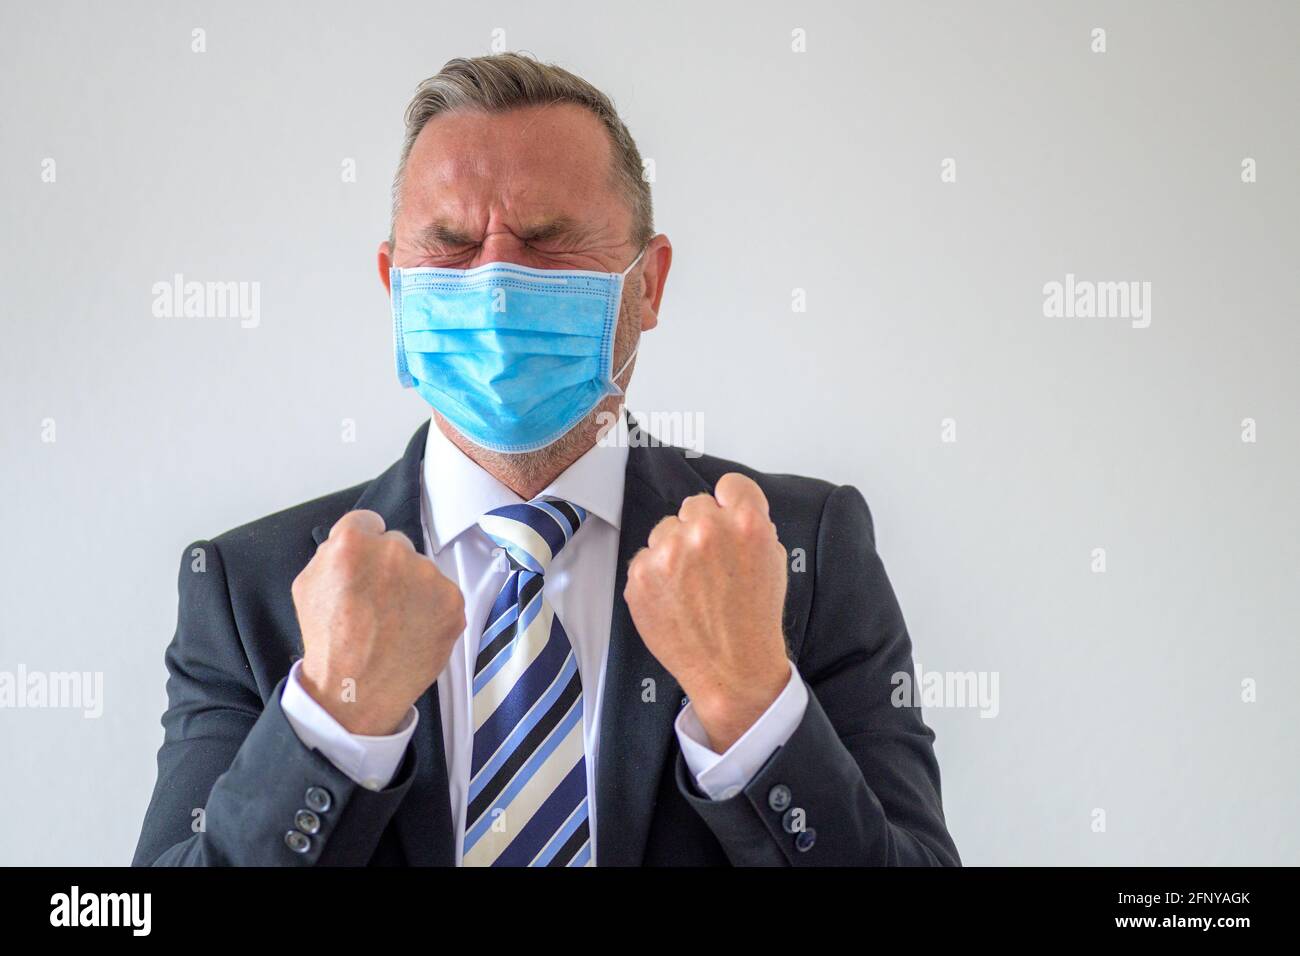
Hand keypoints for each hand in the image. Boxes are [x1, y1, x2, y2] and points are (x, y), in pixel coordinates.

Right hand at [291, 509, 465, 734]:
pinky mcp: (452, 601)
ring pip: (422, 571)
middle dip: (388, 566)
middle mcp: (395, 552)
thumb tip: (357, 539)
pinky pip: (442, 594)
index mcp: (353, 543)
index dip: (363, 545)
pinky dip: (431, 610)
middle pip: (397, 545)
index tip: (364, 566)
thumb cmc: (328, 642)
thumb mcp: (307, 584)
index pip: (368, 522)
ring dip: (412, 588)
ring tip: (393, 622)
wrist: (356, 691)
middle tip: (377, 601)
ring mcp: (428, 576)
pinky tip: (413, 631)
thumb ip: (332, 552)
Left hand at [624, 472, 790, 751]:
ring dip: (675, 549)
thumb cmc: (753, 619)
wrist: (731, 669)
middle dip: (702, 529)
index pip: (730, 485)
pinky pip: (645, 556)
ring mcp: (669, 552)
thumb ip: (752, 526)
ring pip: (665, 529)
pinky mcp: (640, 574)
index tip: (727, 517)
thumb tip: (728, 508)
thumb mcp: (773, 561)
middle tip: (711, 564)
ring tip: (692, 586)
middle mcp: (706, 531)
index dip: (730, 503)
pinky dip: (656, 574)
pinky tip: (674, 598)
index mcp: (746, 523)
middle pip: (695, 505)